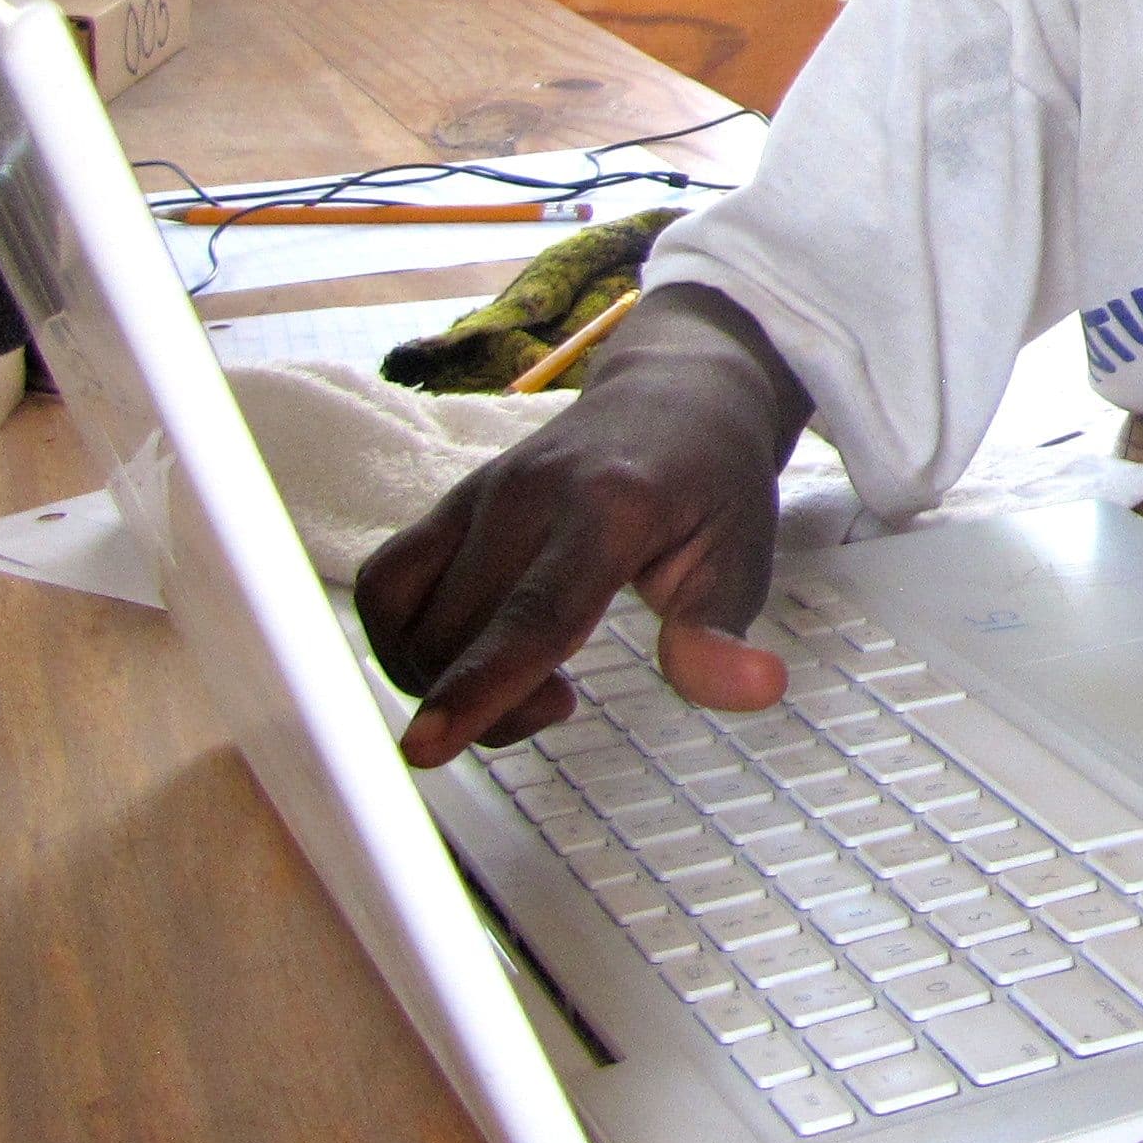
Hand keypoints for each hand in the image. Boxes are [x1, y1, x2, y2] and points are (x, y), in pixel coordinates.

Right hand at [356, 304, 807, 763]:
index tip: (426, 749)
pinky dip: (405, 641)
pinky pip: (387, 585)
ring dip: (436, 678)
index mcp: (609, 509)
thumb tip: (755, 690)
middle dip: (486, 706)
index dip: (480, 686)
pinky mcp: (449, 502)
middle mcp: (527, 495)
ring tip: (517, 681)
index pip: (534, 613)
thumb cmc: (713, 482)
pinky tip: (468, 653)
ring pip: (405, 615)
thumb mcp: (743, 554)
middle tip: (560, 703)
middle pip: (457, 632)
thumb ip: (722, 630)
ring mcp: (478, 493)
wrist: (675, 393)